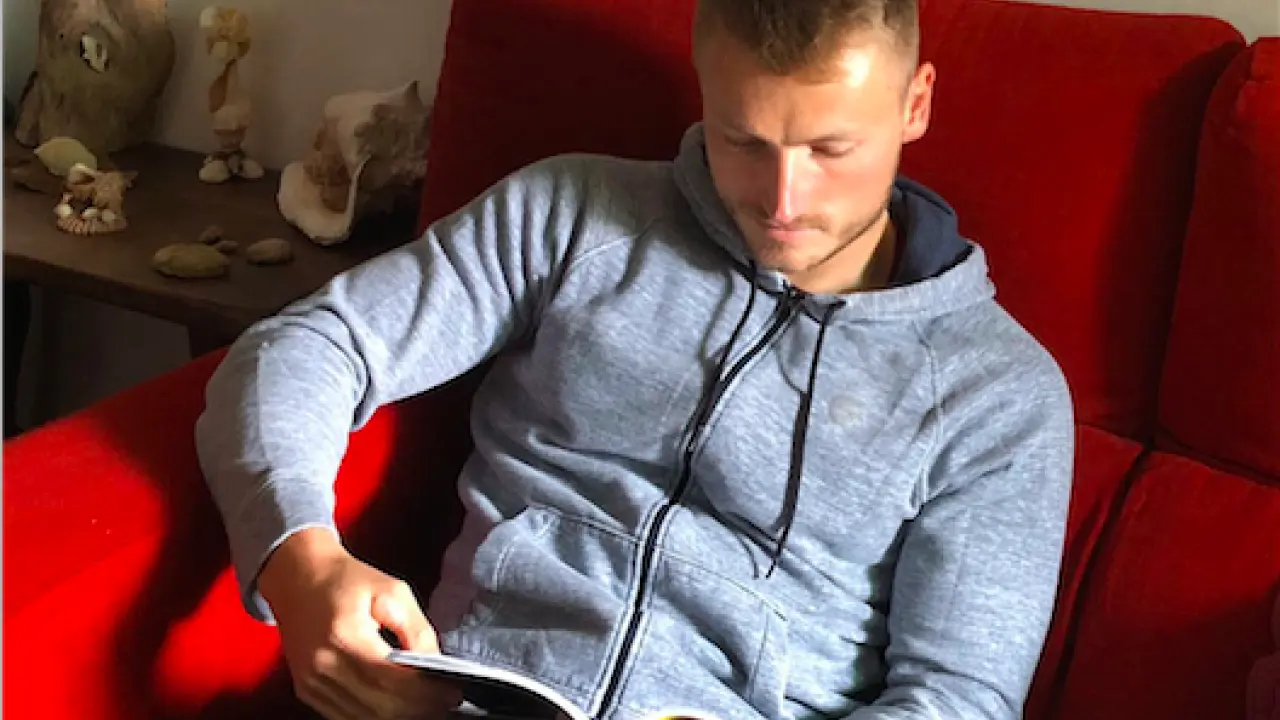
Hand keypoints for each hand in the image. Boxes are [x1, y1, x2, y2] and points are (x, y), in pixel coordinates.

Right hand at [258, 528, 462, 718]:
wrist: (298, 576)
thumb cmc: (346, 579)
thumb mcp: (392, 591)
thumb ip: (416, 630)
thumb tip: (435, 665)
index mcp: (345, 636)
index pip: (391, 679)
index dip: (425, 693)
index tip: (452, 693)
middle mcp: (323, 666)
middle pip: (379, 706)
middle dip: (418, 708)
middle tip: (445, 702)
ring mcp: (311, 683)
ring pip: (363, 718)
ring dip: (399, 715)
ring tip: (426, 704)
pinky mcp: (307, 691)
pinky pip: (346, 716)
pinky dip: (375, 715)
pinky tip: (397, 705)